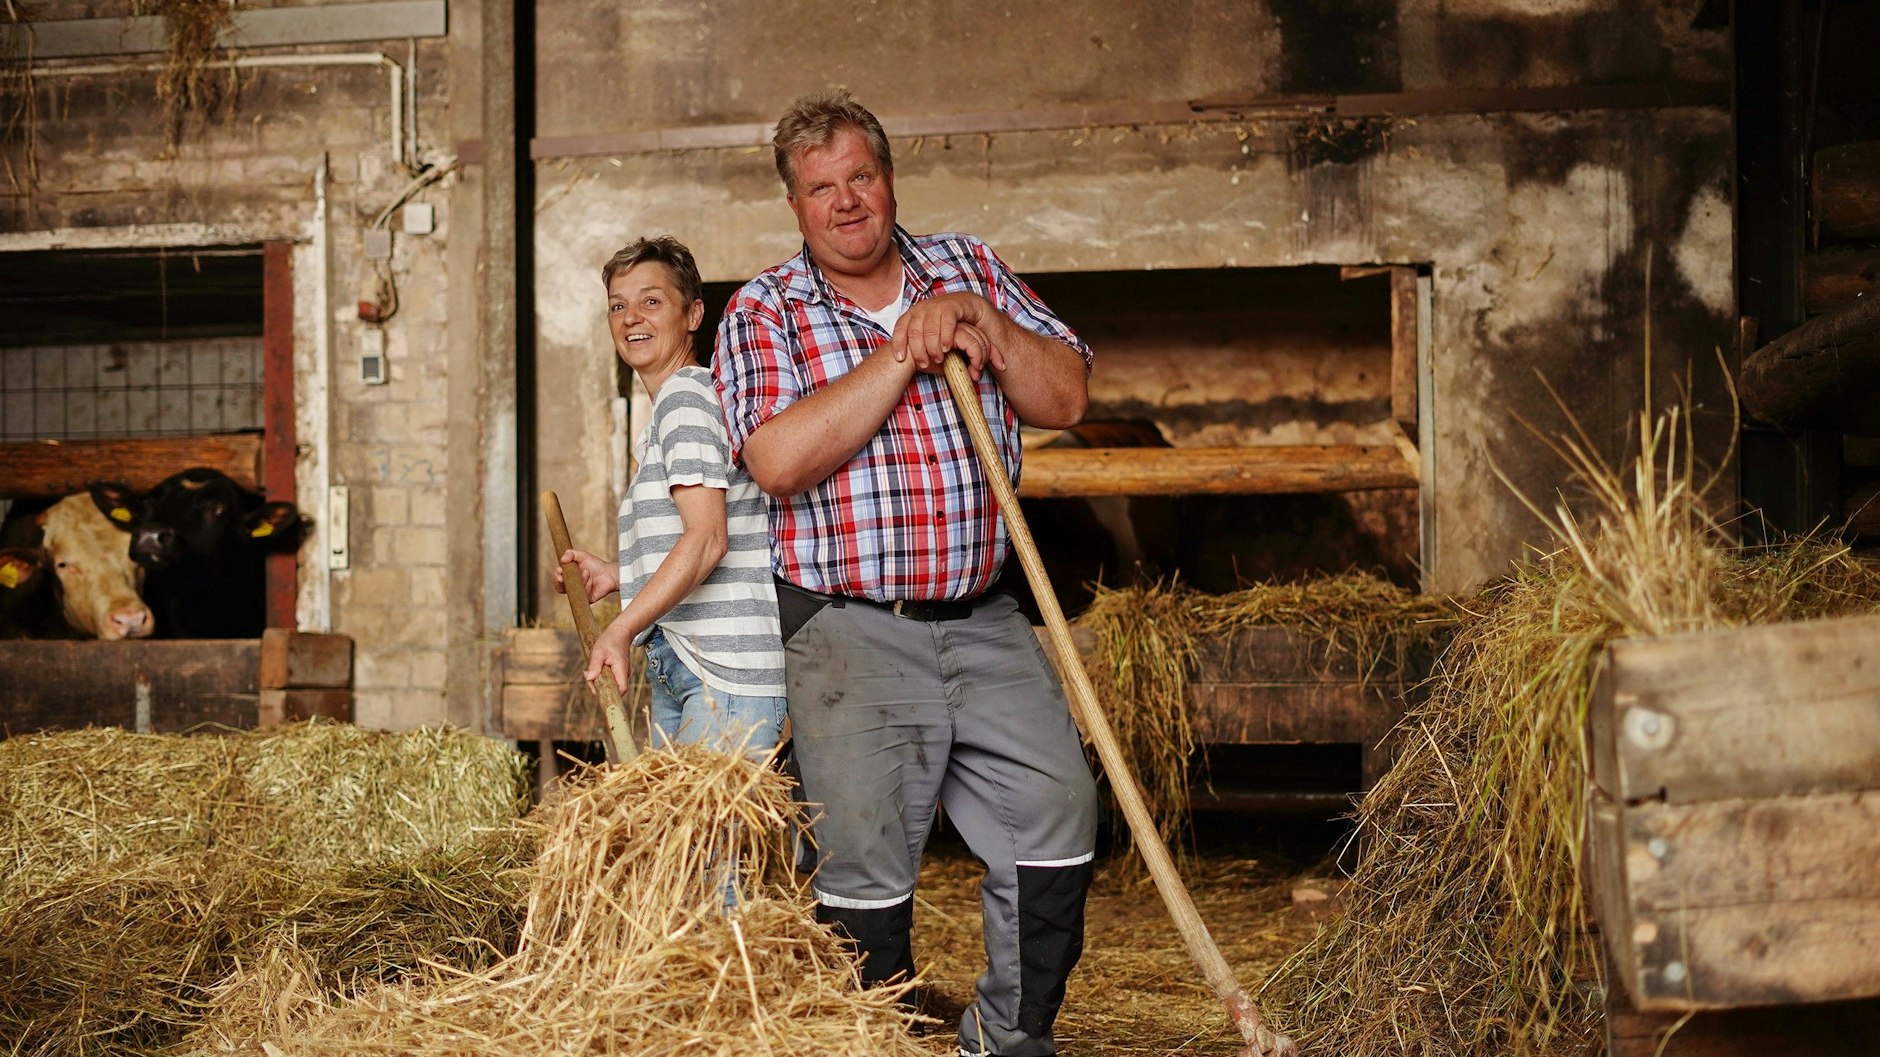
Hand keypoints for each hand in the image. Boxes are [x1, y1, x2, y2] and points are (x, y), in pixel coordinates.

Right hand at [554, 549, 618, 604]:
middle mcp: (572, 586)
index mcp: (569, 576)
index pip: (557, 579)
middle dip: (558, 582)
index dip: (555, 576)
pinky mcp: (586, 599)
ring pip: (572, 590)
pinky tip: (591, 579)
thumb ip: (571, 554)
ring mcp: (579, 593)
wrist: (610, 573)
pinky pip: (582, 594)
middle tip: (561, 577)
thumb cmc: (596, 565)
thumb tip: (562, 559)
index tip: (558, 570)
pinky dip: (586, 585)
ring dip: (579, 580)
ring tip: (587, 572)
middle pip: (559, 588)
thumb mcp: (583, 556)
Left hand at [585, 618, 634, 693]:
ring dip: (598, 680)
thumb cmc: (610, 640)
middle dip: (598, 686)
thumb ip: (594, 665)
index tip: (598, 692)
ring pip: (610, 684)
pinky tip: (594, 667)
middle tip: (587, 675)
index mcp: (621, 669)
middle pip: (613, 688)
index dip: (612, 695)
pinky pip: (609, 678)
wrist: (619, 633)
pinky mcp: (617, 671)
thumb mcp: (598, 651)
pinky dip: (600, 676)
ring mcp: (621, 673)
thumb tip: (589, 678)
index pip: (622, 689)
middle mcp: (624, 673)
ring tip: (589, 669)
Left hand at [890, 293, 1008, 378]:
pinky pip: (945, 323)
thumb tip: (904, 360)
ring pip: (929, 329)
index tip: (900, 359)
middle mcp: (922, 309)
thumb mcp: (928, 332)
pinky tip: (947, 348)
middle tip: (925, 364)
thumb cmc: (945, 323)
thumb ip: (918, 342)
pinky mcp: (951, 306)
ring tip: (938, 359)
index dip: (898, 344)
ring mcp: (936, 306)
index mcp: (912, 314)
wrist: (967, 306)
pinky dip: (945, 337)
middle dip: (918, 351)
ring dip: (933, 347)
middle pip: (914, 332)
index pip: (900, 329)